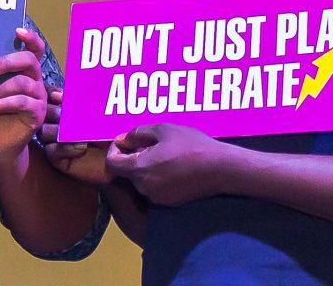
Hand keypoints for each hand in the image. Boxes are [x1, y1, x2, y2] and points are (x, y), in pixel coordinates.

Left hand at [0, 27, 48, 156]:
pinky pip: (22, 102)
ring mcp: (38, 98)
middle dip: (8, 61)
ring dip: (0, 90)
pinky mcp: (37, 114)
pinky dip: (2, 103)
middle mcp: (34, 81)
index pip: (33, 49)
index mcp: (23, 71)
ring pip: (24, 83)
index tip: (17, 30)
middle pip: (30, 61)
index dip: (29, 38)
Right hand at [40, 89, 112, 184]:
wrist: (122, 157)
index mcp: (66, 108)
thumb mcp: (100, 114)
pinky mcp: (58, 159)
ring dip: (57, 130)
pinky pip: (50, 151)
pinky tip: (81, 147)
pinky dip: (64, 148)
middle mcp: (57, 123)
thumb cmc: (113, 132)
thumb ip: (83, 102)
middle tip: (65, 114)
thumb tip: (59, 94)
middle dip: (52, 112)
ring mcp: (55, 142)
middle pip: (43, 114)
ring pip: (43, 131)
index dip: (49, 95)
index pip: (48, 97)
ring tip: (74, 132)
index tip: (58, 96)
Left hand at [106, 123, 235, 206]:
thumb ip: (136, 133)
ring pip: (141, 180)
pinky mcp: (170, 202)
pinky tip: (173, 166)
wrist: (222, 169)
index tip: (124, 142)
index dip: (114, 151)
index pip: (111, 164)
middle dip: (132, 157)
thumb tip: (122, 140)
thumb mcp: (162, 129)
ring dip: (145, 167)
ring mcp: (157, 197)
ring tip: (164, 153)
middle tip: (149, 144)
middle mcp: (144, 187)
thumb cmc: (192, 145)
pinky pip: (154, 188)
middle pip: (126, 172)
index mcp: (139, 169)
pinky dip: (157, 177)